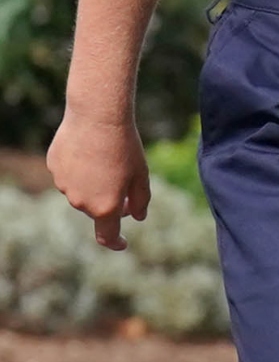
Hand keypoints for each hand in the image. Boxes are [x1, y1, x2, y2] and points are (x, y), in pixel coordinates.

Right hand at [47, 113, 150, 251]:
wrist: (98, 118)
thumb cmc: (125, 147)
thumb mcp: (141, 175)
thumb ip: (140, 201)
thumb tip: (138, 217)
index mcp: (104, 207)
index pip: (107, 235)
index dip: (115, 242)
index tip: (122, 243)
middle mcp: (80, 202)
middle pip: (96, 208)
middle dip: (110, 199)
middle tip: (123, 175)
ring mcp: (64, 185)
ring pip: (81, 191)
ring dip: (93, 182)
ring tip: (105, 156)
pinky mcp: (54, 169)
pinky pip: (69, 174)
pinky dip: (79, 167)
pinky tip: (88, 148)